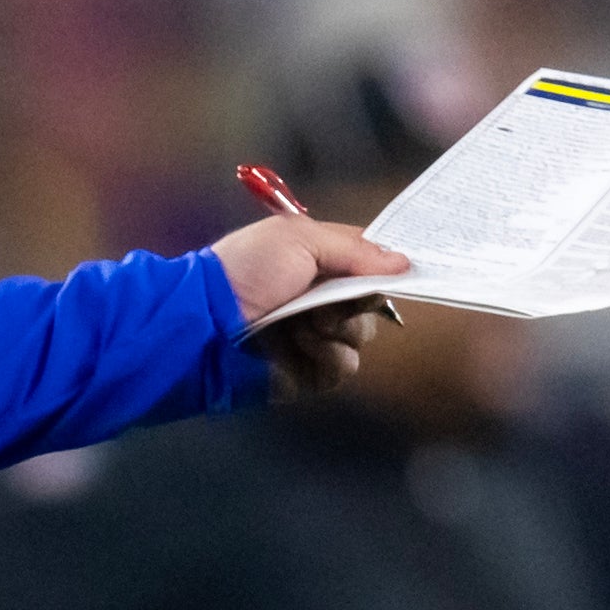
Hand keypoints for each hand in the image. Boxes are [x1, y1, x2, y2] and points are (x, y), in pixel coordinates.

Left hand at [210, 216, 410, 397]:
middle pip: (371, 304)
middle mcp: (319, 299)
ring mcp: (314, 337)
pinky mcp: (308, 371)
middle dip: (359, 302)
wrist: (204, 321)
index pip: (368, 266)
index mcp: (316, 263)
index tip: (406, 270)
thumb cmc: (248, 269)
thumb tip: (404, 261)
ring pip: (361, 337)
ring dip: (340, 329)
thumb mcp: (298, 239)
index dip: (386, 268)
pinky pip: (343, 367)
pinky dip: (329, 356)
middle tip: (332, 301)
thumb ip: (354, 249)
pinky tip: (302, 346)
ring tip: (305, 324)